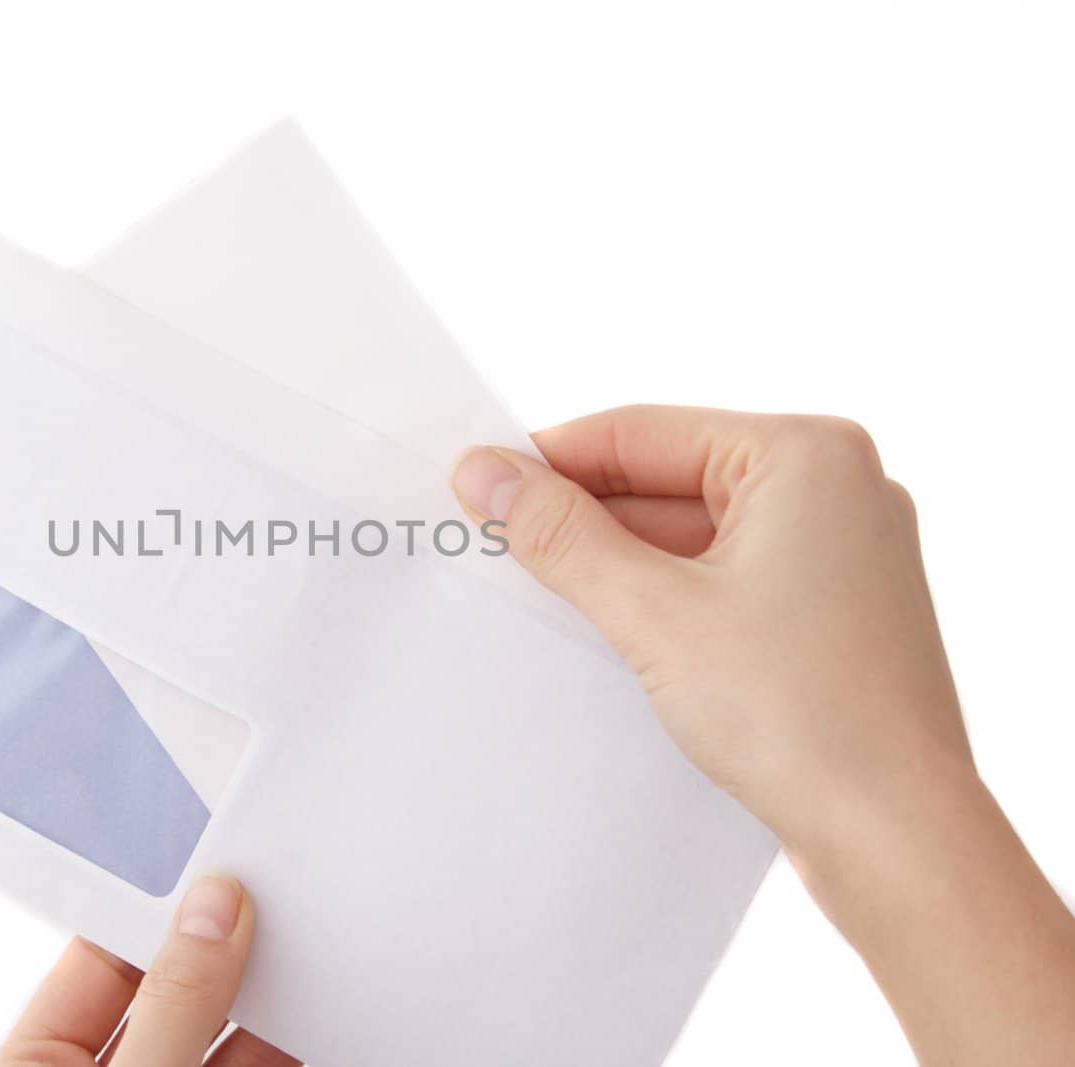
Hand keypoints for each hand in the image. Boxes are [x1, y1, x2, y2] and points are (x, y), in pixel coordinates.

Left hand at [0, 874, 295, 1066]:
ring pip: (219, 1038)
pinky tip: (313, 1017)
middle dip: (222, 950)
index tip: (215, 873)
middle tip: (276, 904)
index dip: (156, 914)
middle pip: (169, 995)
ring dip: (264, 1001)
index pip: (98, 962)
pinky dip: (286, 1046)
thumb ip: (172, 1007)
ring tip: (308, 954)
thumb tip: (213, 914)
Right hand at [454, 405, 1074, 1064]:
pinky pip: (724, 579)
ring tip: (535, 596)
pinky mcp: (832, 612)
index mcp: (807, 455)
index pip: (641, 432)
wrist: (900, 839)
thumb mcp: (653, 613)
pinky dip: (663, 599)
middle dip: (582, 518)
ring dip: (617, 564)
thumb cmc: (799, 715)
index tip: (475, 486)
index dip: (549, 460)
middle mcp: (836, 488)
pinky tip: (603, 631)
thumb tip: (484, 472)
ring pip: (693, 535)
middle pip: (668, 479)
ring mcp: (841, 552)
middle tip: (491, 544)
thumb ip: (561, 536)